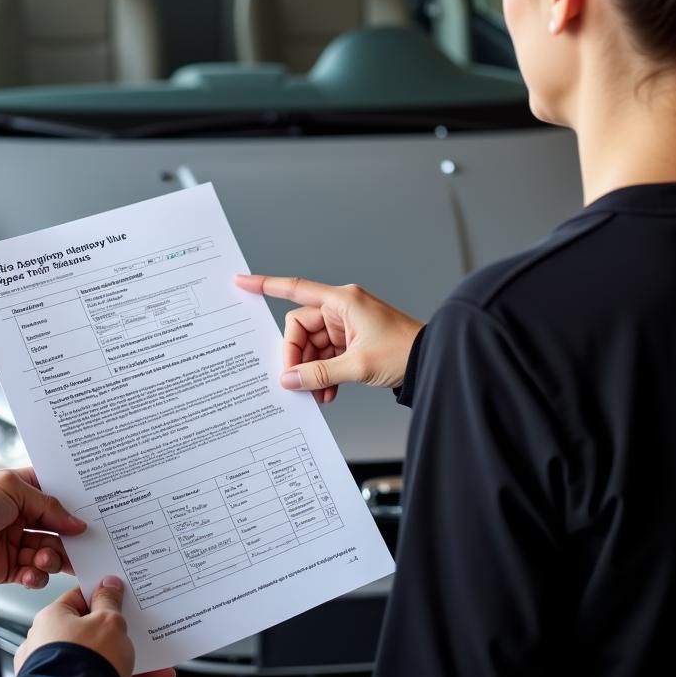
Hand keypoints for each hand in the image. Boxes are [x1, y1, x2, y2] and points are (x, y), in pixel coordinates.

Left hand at [0, 467, 84, 587]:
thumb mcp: (13, 489)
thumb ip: (48, 504)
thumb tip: (76, 522)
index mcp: (22, 491)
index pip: (56, 497)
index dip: (74, 507)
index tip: (91, 516)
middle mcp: (20, 516)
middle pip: (57, 529)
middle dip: (69, 540)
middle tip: (82, 548)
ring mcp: (14, 543)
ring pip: (48, 553)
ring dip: (51, 558)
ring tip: (43, 558)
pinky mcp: (6, 568)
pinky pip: (32, 574)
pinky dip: (36, 576)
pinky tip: (31, 573)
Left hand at [14, 576, 176, 676]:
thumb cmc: (84, 661)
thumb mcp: (108, 621)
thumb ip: (110, 602)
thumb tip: (109, 585)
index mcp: (51, 618)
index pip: (78, 598)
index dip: (101, 594)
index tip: (118, 593)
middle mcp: (49, 644)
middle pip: (89, 628)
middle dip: (115, 628)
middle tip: (134, 623)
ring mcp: (59, 670)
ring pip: (99, 656)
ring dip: (126, 653)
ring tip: (151, 651)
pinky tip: (153, 675)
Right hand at [235, 274, 423, 404]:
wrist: (434, 362)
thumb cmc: (405, 352)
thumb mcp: (357, 366)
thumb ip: (318, 374)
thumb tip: (289, 379)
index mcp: (342, 301)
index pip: (295, 289)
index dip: (265, 285)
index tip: (241, 282)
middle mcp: (342, 308)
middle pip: (301, 328)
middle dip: (298, 357)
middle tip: (297, 383)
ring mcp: (348, 324)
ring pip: (313, 345)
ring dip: (312, 370)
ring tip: (317, 394)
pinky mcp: (353, 340)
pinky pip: (327, 354)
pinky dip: (324, 373)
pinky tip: (327, 392)